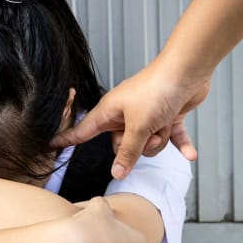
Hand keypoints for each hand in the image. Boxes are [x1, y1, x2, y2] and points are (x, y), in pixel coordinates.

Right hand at [50, 55, 209, 178]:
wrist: (187, 70)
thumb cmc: (157, 90)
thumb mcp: (139, 126)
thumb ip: (128, 152)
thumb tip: (117, 173)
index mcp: (110, 112)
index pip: (83, 130)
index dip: (67, 138)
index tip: (51, 145)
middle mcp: (125, 114)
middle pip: (122, 145)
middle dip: (138, 146)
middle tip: (147, 134)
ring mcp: (146, 115)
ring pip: (147, 144)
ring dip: (159, 140)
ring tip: (165, 125)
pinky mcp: (166, 115)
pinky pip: (171, 137)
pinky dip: (180, 143)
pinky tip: (191, 154)